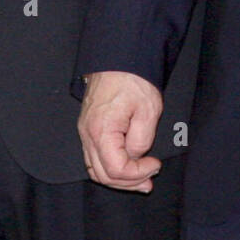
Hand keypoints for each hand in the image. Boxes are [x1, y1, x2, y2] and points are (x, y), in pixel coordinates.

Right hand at [78, 71, 163, 191]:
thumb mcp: (148, 110)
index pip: (116, 169)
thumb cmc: (133, 78)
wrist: (118, 56)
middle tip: (149, 180)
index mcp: (101, 130)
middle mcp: (87, 134)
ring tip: (140, 179)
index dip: (137, 173)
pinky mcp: (88, 127)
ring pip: (96, 169)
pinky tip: (126, 165)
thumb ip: (141, 140)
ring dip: (118, 178)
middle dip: (128, 182)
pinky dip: (110, 166)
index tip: (155, 164)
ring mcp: (85, 131)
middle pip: (103, 175)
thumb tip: (135, 156)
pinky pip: (94, 157)